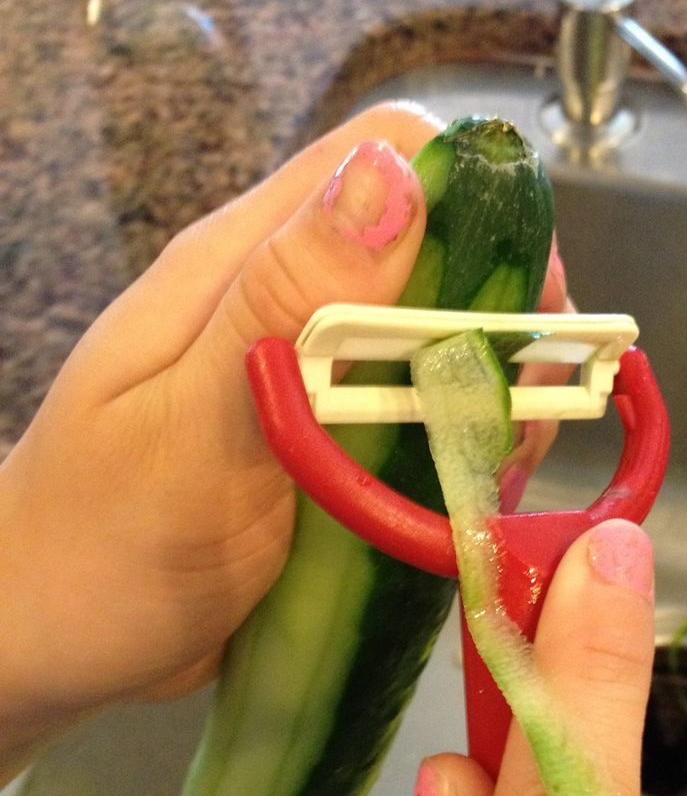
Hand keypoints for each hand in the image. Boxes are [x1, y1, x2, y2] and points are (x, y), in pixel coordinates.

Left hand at [0, 101, 566, 774]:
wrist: (53, 639)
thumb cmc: (101, 546)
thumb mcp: (192, 428)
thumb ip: (282, 303)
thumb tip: (393, 175)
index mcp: (241, 263)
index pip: (386, 156)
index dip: (477, 203)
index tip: (524, 304)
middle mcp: (285, 296)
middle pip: (436, 246)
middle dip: (501, 315)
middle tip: (515, 412)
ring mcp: (310, 368)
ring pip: (443, 334)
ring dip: (490, 390)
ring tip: (492, 467)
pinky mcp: (329, 434)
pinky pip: (422, 409)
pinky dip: (461, 442)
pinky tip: (463, 495)